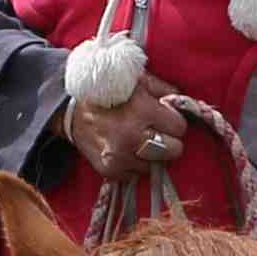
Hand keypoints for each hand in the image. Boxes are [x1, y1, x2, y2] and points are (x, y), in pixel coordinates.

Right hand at [63, 88, 178, 176]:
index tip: (165, 118)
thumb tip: (186, 102)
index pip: (180, 128)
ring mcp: (119, 156)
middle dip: (169, 141)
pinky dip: (134, 164)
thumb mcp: (137, 80)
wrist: (69, 110)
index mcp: (141, 110)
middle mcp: (131, 136)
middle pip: (174, 151)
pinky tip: (125, 150)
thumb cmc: (108, 92)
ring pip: (156, 165)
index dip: (174, 122)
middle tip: (157, 132)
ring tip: (139, 141)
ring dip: (151, 156)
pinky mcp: (109, 170)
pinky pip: (136, 174)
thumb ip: (165, 90)